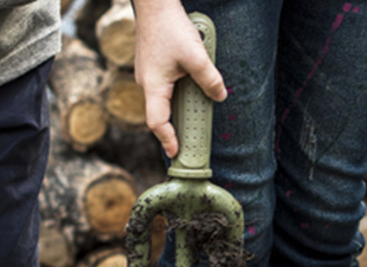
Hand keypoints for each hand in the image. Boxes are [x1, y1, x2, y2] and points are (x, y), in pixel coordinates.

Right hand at [132, 0, 225, 158]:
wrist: (155, 6)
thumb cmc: (169, 28)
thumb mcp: (195, 56)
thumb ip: (209, 78)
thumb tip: (220, 96)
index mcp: (153, 86)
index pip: (156, 122)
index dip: (167, 139)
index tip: (176, 152)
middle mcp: (146, 83)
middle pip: (159, 114)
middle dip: (174, 129)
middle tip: (189, 143)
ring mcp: (148, 75)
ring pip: (162, 100)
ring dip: (177, 109)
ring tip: (194, 117)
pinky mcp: (153, 66)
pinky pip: (164, 88)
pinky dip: (176, 95)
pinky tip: (190, 89)